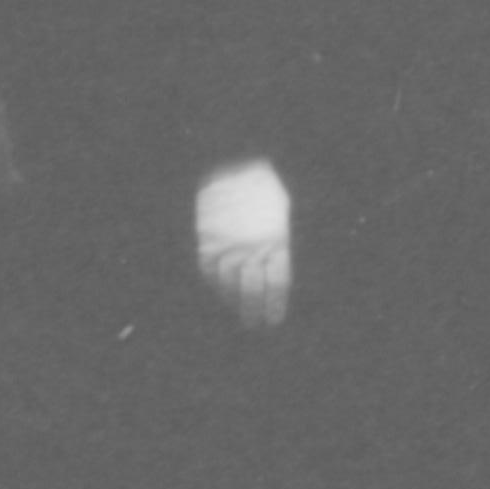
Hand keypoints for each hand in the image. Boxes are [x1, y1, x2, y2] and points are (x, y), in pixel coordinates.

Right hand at [196, 159, 291, 329]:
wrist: (232, 164)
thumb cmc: (263, 187)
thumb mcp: (282, 212)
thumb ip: (279, 243)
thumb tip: (273, 271)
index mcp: (277, 240)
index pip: (277, 284)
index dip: (275, 306)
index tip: (273, 320)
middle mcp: (252, 247)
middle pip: (253, 291)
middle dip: (254, 312)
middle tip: (254, 324)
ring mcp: (228, 245)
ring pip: (229, 286)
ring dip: (233, 302)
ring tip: (237, 311)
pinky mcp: (207, 241)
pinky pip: (209, 273)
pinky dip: (214, 286)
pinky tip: (220, 293)